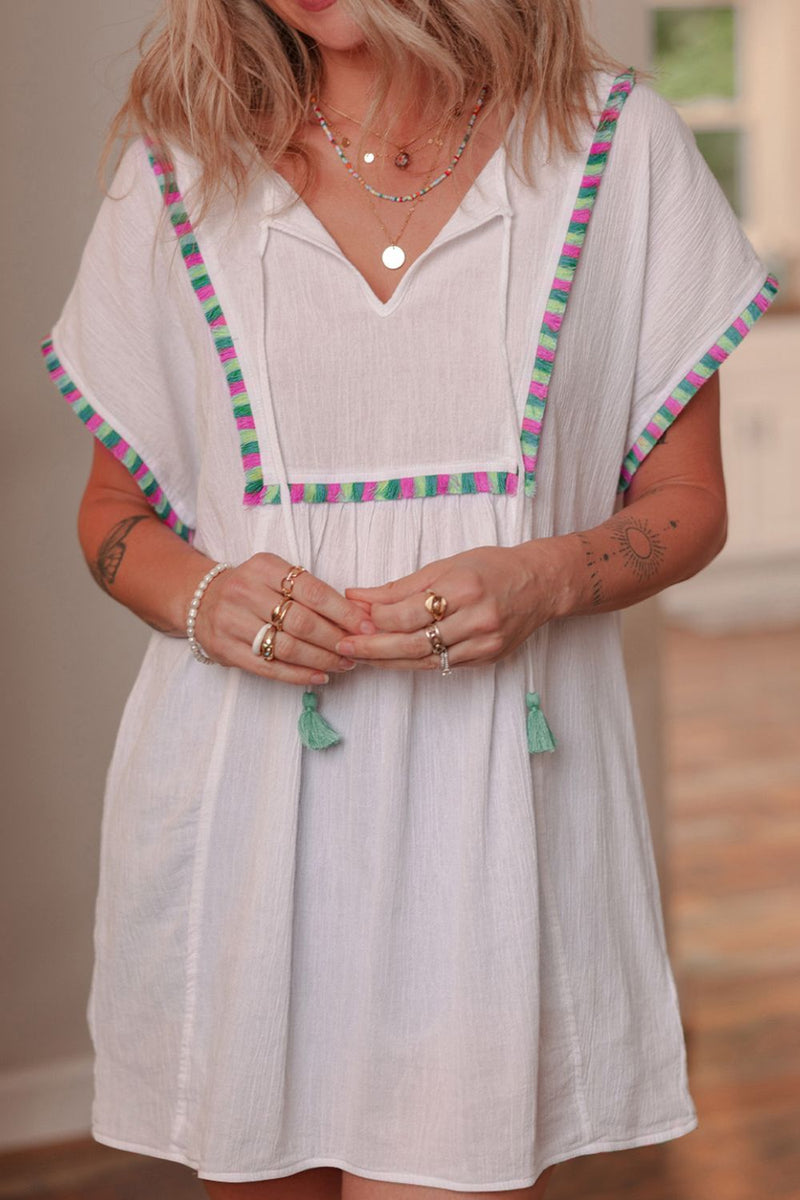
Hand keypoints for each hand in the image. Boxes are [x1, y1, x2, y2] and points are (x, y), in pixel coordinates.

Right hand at [193, 553, 375, 684]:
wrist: (200, 599)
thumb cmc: (251, 588)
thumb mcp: (274, 574)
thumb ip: (308, 590)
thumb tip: (356, 615)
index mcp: (264, 567)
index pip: (313, 591)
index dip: (344, 611)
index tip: (367, 626)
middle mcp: (245, 591)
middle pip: (302, 622)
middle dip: (335, 639)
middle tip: (357, 650)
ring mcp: (231, 622)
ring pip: (286, 647)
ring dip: (321, 659)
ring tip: (344, 664)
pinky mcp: (225, 649)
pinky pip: (268, 667)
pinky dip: (298, 674)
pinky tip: (319, 676)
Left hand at [338, 543, 560, 669]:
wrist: (541, 584)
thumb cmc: (492, 567)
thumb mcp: (446, 565)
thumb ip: (401, 586)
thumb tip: (358, 596)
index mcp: (465, 587)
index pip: (410, 611)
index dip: (378, 617)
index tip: (354, 614)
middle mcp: (477, 618)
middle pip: (414, 642)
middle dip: (374, 647)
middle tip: (344, 646)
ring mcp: (485, 643)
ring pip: (426, 660)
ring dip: (388, 660)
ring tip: (361, 655)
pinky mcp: (488, 658)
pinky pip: (443, 665)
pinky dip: (414, 662)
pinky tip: (392, 658)